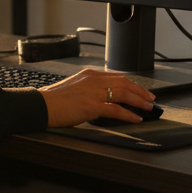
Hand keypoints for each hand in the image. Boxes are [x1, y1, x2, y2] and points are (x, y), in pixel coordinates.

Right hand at [38, 68, 155, 126]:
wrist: (41, 105)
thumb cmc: (54, 100)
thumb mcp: (73, 87)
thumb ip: (88, 89)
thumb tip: (102, 98)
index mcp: (89, 74)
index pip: (116, 76)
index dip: (131, 83)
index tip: (139, 89)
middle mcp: (93, 80)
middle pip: (124, 82)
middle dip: (140, 91)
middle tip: (150, 98)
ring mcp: (93, 92)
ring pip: (123, 93)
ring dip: (138, 101)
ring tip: (147, 107)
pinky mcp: (92, 106)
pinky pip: (116, 109)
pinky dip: (129, 114)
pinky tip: (136, 118)